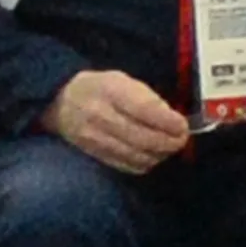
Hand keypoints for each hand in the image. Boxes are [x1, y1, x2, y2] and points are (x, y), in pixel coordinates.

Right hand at [43, 68, 192, 173]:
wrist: (61, 102)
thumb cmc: (100, 88)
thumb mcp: (122, 81)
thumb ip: (147, 98)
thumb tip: (174, 121)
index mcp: (109, 90)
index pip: (143, 109)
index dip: (167, 122)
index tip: (184, 126)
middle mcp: (99, 115)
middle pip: (142, 138)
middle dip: (169, 142)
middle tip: (181, 140)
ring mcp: (95, 138)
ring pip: (137, 155)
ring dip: (160, 155)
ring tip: (169, 147)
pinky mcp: (95, 154)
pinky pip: (127, 165)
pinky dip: (145, 163)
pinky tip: (152, 155)